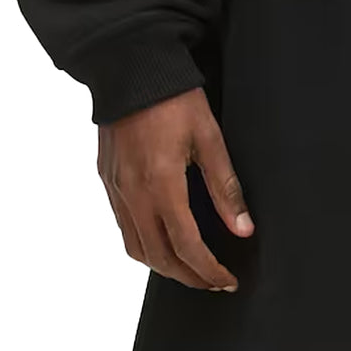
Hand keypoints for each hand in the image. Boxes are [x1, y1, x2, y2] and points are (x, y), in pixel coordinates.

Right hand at [97, 88, 254, 289]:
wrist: (131, 67)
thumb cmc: (175, 99)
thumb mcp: (211, 140)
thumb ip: (226, 189)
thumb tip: (243, 229)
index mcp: (161, 185)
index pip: (186, 247)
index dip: (208, 270)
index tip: (227, 280)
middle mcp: (133, 193)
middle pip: (159, 257)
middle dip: (189, 277)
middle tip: (213, 283)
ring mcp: (115, 189)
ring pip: (136, 248)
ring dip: (165, 267)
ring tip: (191, 269)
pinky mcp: (106, 181)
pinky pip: (123, 228)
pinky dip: (145, 246)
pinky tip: (164, 242)